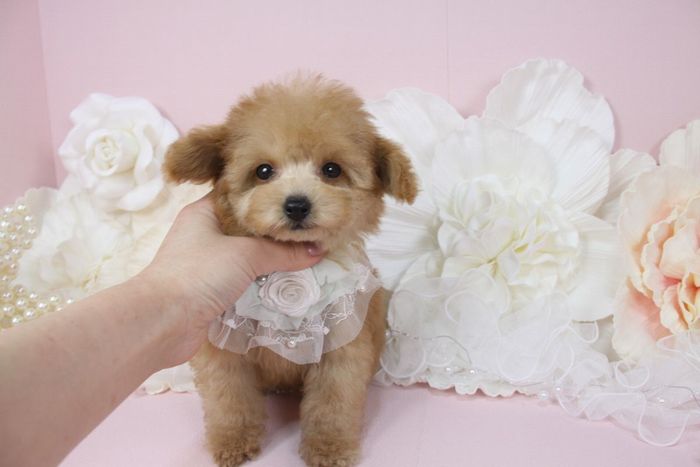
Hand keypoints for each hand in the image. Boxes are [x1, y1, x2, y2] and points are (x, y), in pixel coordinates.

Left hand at [137, 194, 323, 365]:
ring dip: (272, 258)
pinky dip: (263, 280)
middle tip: (309, 226)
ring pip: (247, 255)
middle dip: (276, 230)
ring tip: (307, 253)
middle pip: (248, 226)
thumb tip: (318, 250)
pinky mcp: (212, 290)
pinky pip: (244, 279)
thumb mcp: (246, 254)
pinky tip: (289, 279)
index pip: (241, 194)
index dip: (269, 194)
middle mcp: (204, 234)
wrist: (164, 322)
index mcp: (204, 212)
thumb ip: (283, 252)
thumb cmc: (200, 273)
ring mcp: (207, 263)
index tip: (298, 197)